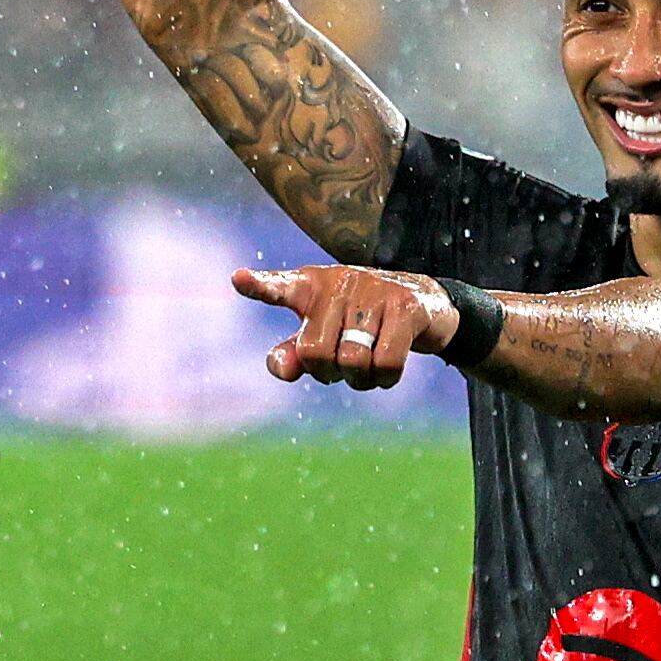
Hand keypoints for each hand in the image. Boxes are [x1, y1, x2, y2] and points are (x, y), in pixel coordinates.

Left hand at [234, 262, 454, 389]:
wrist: (422, 304)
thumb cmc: (358, 323)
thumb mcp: (322, 335)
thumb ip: (294, 354)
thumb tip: (281, 369)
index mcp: (311, 287)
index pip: (280, 288)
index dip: (260, 286)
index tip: (238, 280)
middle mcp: (340, 283)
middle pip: (315, 354)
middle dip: (328, 373)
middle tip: (342, 364)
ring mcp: (374, 291)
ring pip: (352, 362)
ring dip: (360, 379)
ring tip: (367, 366)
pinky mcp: (406, 307)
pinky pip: (385, 364)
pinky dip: (385, 379)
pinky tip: (388, 370)